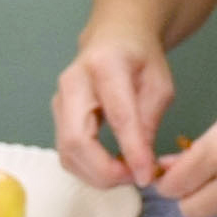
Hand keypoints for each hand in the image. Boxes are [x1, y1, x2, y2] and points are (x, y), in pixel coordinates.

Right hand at [54, 23, 177, 187]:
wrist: (114, 38)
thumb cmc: (140, 59)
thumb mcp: (159, 84)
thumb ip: (149, 121)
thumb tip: (142, 164)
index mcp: (105, 65)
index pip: (117, 116)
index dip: (131, 151)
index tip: (146, 175)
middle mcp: (73, 82)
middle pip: (77, 140)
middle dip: (105, 172)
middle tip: (135, 178)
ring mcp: (59, 100)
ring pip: (68, 153)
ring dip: (98, 175)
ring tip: (127, 173)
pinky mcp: (57, 117)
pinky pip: (68, 154)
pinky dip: (90, 169)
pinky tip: (112, 168)